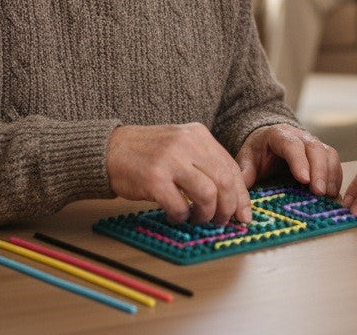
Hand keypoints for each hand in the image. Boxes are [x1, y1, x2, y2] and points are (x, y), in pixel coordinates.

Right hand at [106, 123, 251, 224]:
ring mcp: (171, 160)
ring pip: (208, 194)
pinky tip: (177, 216)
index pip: (231, 167)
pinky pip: (179, 205)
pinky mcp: (153, 178)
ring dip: (207, 214)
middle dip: (228, 208)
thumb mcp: (183, 146)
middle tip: (222, 221)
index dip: (241, 195)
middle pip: (224, 181)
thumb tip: (232, 196)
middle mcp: (188, 143)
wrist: (112, 148)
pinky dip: (182, 216)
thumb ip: (205, 164)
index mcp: (199, 135)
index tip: (244, 215)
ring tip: (198, 219)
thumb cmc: (150, 153)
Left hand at [236, 124, 341, 195]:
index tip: (304, 179)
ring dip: (330, 174)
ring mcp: (313, 143)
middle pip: (314, 148)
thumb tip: (241, 194)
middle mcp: (300, 136)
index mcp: (278, 134)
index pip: (291, 144)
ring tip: (327, 195)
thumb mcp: (246, 159)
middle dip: (319, 170)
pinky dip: (335, 177)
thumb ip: (244, 173)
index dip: (299, 161)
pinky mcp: (322, 154)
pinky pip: (334, 162)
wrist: (268, 142)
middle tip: (318, 192)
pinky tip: (332, 193)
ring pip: (328, 153)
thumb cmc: (257, 153)